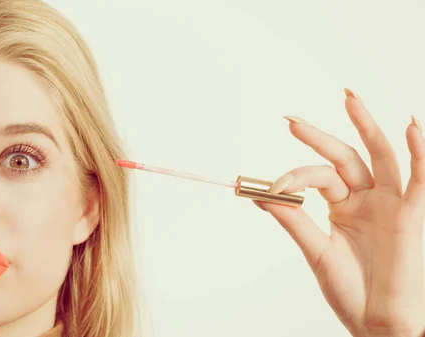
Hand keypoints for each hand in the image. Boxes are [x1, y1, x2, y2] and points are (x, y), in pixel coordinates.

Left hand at [254, 88, 424, 336]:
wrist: (379, 324)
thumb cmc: (353, 293)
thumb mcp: (317, 252)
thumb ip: (295, 221)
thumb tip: (263, 194)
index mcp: (343, 207)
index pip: (317, 177)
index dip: (294, 177)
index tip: (272, 187)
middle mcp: (367, 200)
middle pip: (345, 157)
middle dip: (319, 136)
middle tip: (290, 120)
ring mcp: (391, 204)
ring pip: (381, 156)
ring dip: (367, 125)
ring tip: (349, 97)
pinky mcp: (412, 215)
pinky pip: (419, 179)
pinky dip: (418, 152)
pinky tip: (411, 126)